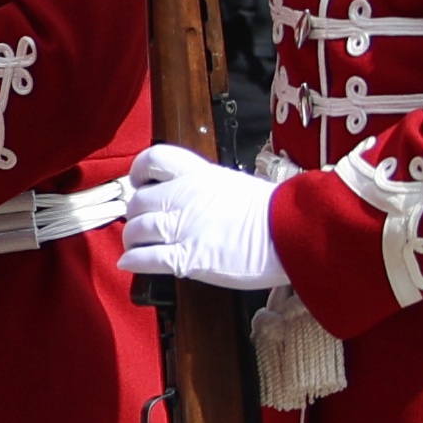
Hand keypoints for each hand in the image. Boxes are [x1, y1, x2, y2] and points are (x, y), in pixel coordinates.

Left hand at [113, 142, 280, 290]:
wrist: (290, 230)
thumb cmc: (274, 211)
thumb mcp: (235, 185)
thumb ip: (208, 189)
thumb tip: (195, 200)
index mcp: (198, 174)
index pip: (154, 159)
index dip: (139, 170)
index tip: (139, 181)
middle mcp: (184, 196)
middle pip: (138, 201)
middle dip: (135, 215)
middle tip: (142, 224)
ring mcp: (184, 226)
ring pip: (137, 230)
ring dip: (132, 241)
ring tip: (137, 247)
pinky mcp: (187, 257)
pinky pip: (146, 258)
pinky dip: (134, 262)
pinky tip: (132, 264)